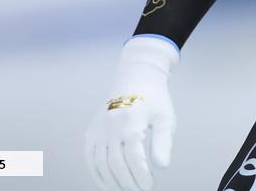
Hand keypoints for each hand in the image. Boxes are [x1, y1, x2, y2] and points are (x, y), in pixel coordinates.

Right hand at [85, 35, 179, 190]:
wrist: (135, 77)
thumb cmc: (154, 100)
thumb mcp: (165, 118)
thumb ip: (163, 143)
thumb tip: (161, 167)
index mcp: (131, 123)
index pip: (134, 159)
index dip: (141, 176)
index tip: (150, 185)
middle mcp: (111, 127)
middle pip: (116, 164)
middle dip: (128, 182)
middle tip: (140, 190)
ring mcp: (98, 130)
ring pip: (100, 164)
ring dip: (112, 182)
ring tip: (126, 189)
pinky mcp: (91, 132)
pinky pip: (90, 158)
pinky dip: (97, 174)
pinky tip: (108, 184)